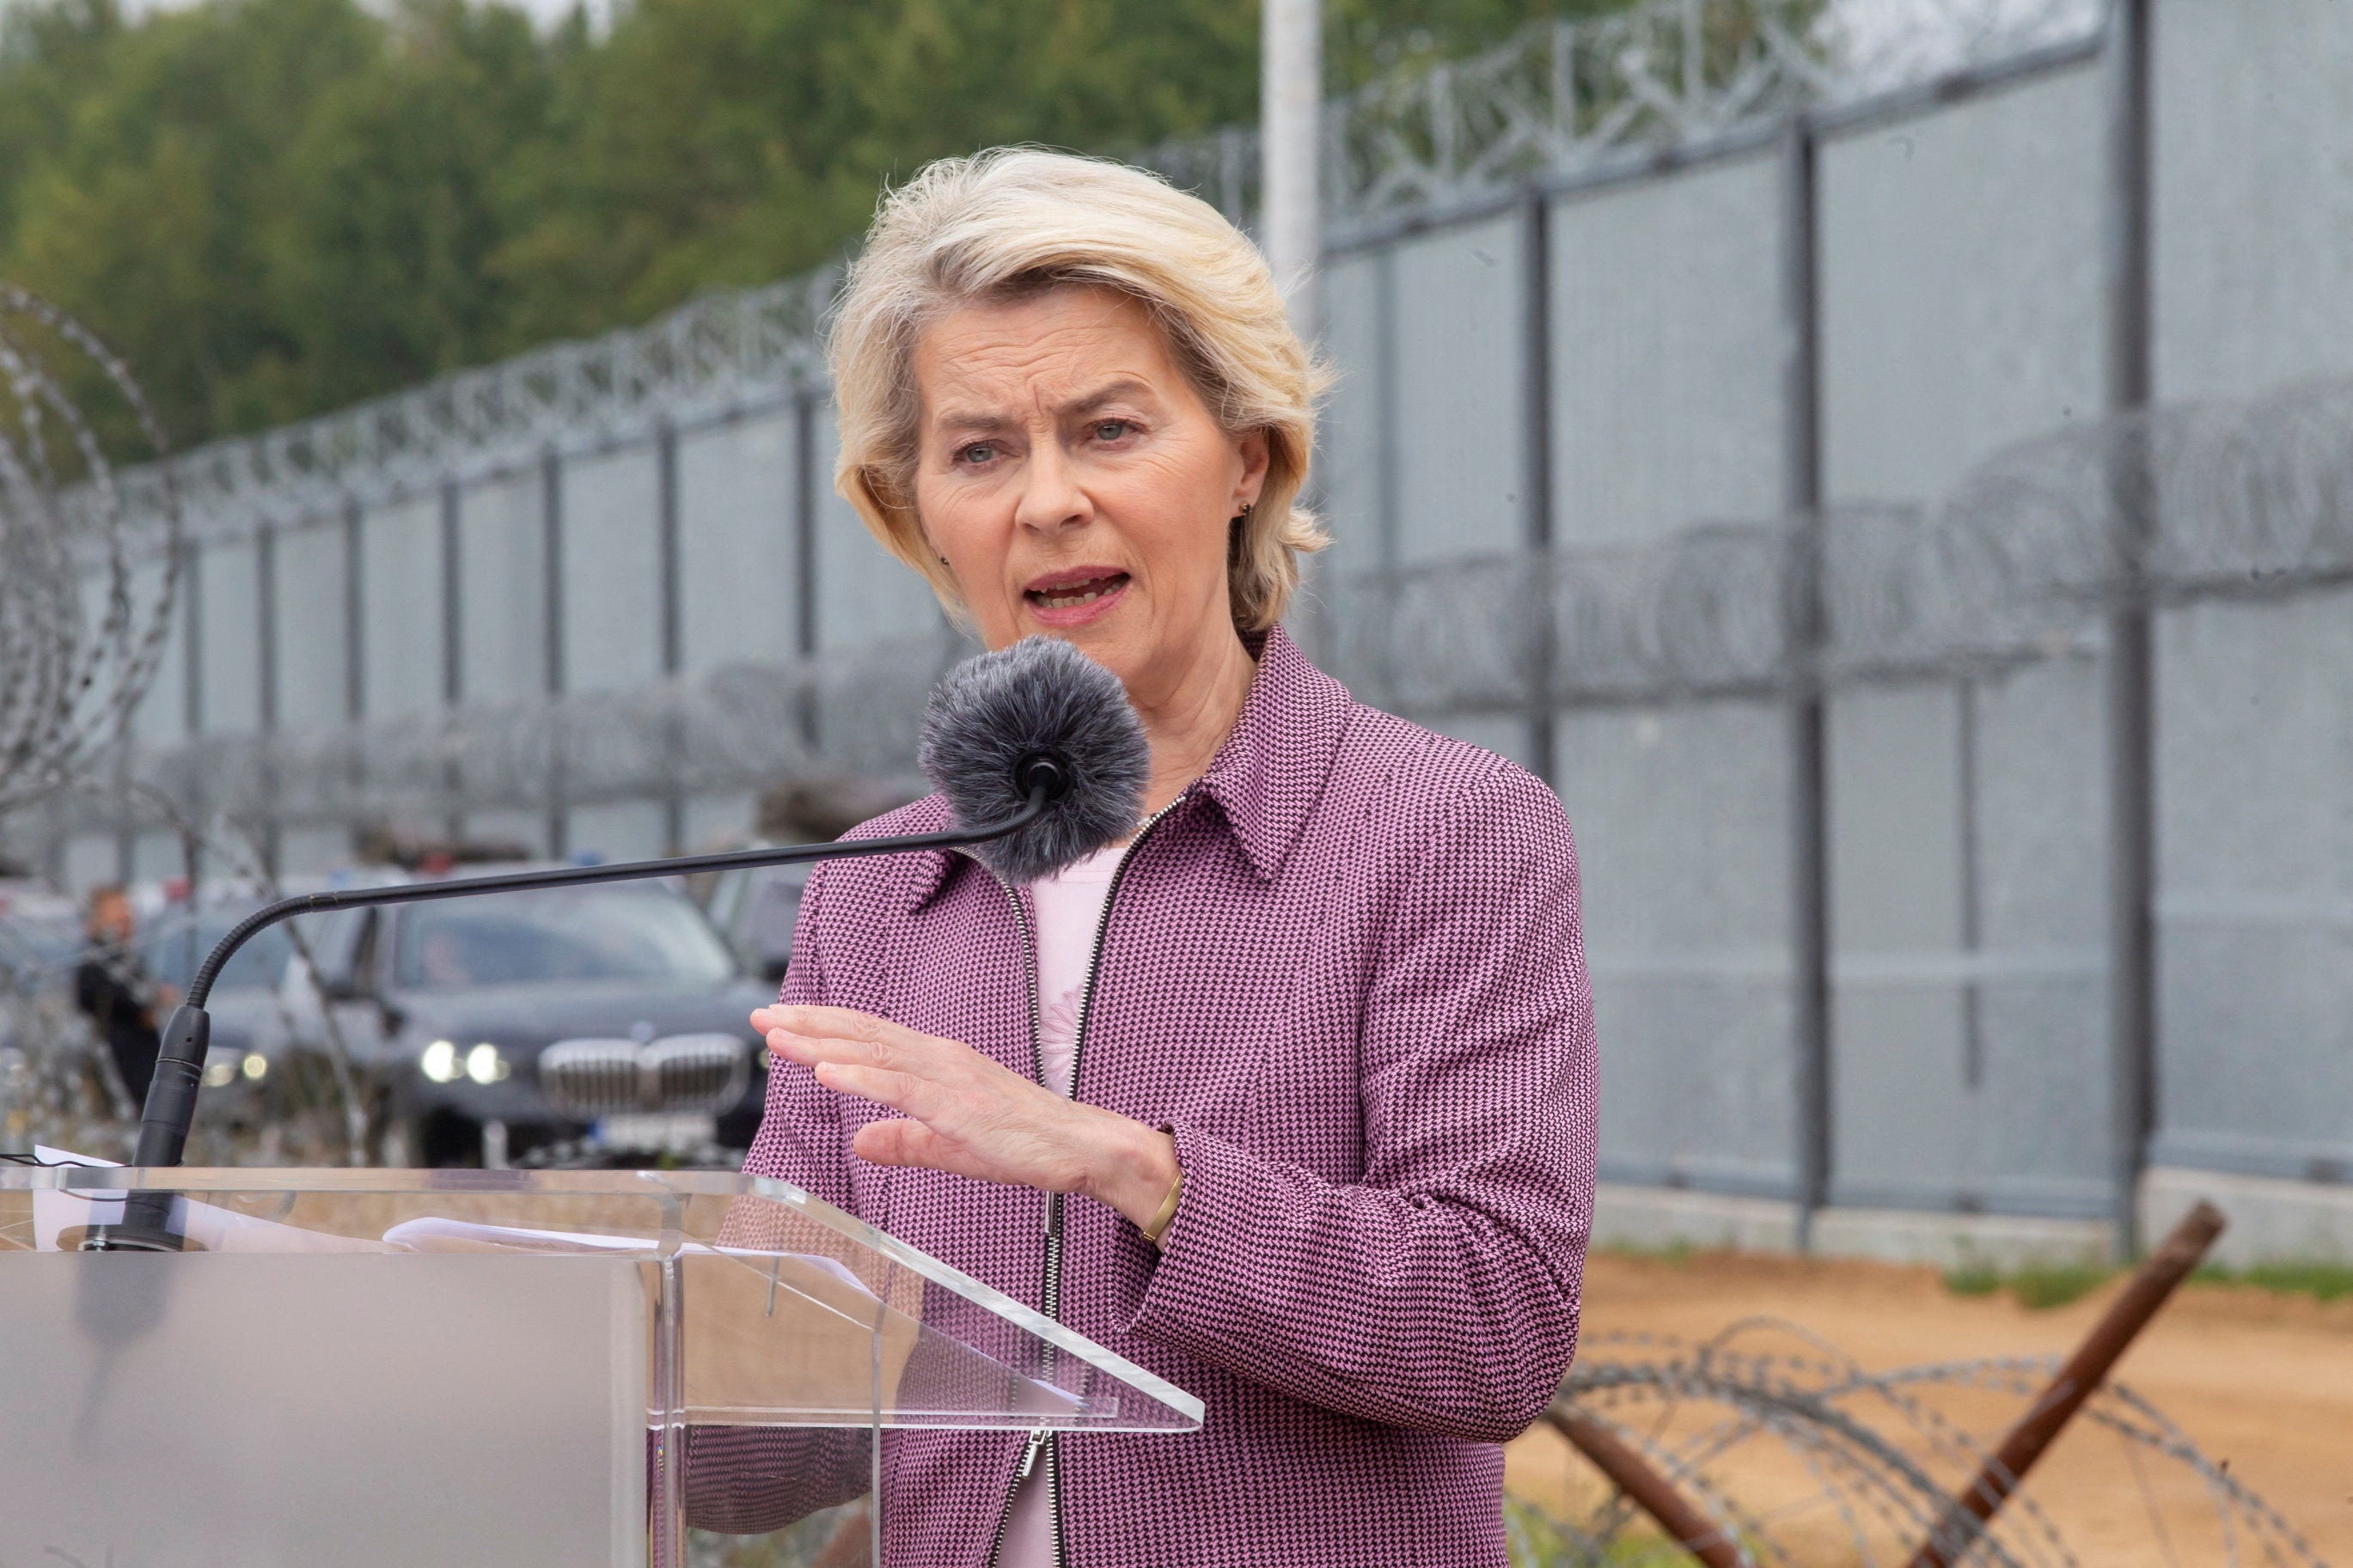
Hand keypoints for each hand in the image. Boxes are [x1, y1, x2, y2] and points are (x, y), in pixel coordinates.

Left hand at [753, 1005, 1178, 1229]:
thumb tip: (859, 1139)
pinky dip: (860, 1076)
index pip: (870, 1038)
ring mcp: (950, 1076)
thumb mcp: (952, 1146)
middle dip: (808, 1023)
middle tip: (760, 1014)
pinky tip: (826, 1071)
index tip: (781, 1023)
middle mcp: (940, 1058)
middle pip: (862, 1034)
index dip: (823, 1028)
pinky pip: (900, 1087)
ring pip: (873, 1052)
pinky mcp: (959, 1103)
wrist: (1085, 1147)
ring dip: (821, 1042)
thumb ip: (905, 1140)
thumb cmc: (1029, 1144)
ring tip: (777, 1035)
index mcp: (939, 1064)